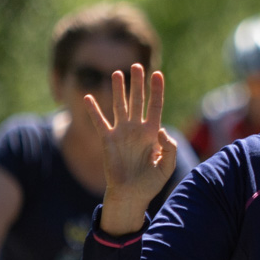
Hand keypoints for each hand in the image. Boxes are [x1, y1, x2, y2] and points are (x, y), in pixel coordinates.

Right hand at [85, 65, 176, 233]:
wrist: (132, 195)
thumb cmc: (151, 183)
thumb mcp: (167, 166)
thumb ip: (169, 148)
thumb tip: (161, 130)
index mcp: (152, 132)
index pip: (156, 106)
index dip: (157, 90)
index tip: (158, 74)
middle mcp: (137, 129)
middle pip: (137, 100)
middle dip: (137, 83)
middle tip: (137, 65)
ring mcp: (122, 133)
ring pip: (120, 106)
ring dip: (118, 90)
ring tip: (118, 73)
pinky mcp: (108, 140)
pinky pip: (100, 122)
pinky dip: (94, 110)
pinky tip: (89, 97)